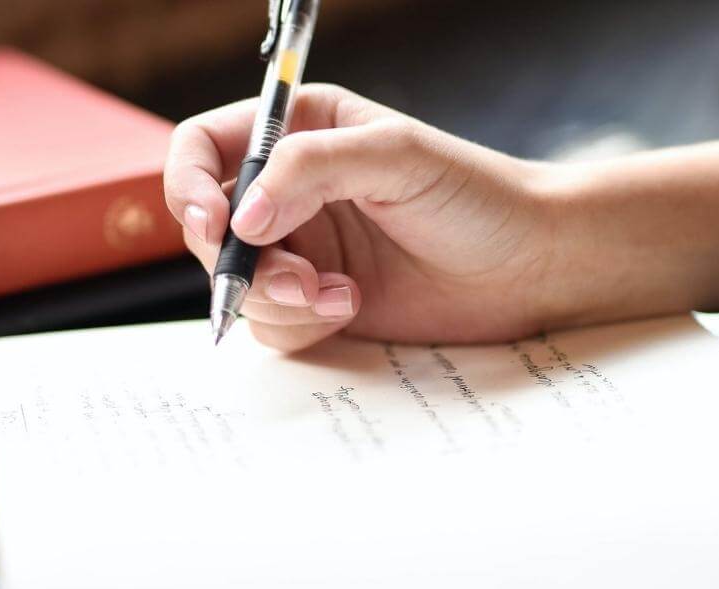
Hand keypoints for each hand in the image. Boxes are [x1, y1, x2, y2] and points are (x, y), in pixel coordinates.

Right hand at [164, 84, 567, 350]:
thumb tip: (241, 218)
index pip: (203, 149)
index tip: (214, 224)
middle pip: (209, 227)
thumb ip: (311, 169)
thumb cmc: (476, 196)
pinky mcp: (317, 303)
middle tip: (296, 277)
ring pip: (236, 284)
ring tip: (339, 295)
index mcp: (299, 133)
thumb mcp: (396, 157)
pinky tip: (352, 307)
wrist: (529, 266)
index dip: (188, 186)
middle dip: (241, 261)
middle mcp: (290, 191)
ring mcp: (302, 250)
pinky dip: (302, 324)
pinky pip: (271, 324)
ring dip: (276, 298)